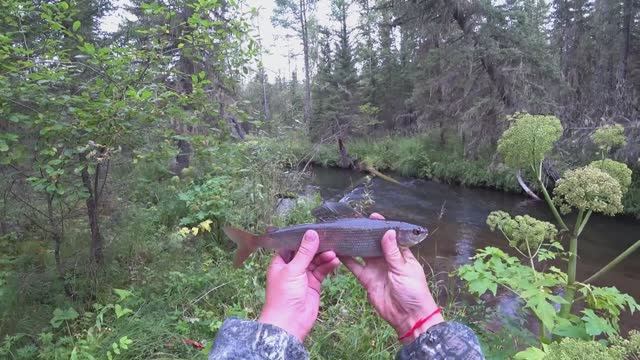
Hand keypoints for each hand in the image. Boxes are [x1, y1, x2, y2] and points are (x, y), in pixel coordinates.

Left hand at [258, 230, 339, 340]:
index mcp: (281, 262)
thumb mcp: (294, 270)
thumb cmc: (284, 295)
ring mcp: (303, 276)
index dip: (304, 239)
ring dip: (324, 257)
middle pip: (306, 253)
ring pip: (316, 262)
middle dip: (317, 248)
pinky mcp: (313, 285)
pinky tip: (335, 261)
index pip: (292, 245)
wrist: (289, 322)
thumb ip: (304, 252)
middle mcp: (292, 268)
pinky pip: (322, 271)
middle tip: (329, 241)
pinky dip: (328, 266)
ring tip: (334, 253)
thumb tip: (311, 233)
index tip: (317, 231)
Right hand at [340, 213, 442, 343]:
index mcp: (401, 255)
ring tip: (344, 233)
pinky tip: (338, 251)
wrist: (408, 316)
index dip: (383, 227)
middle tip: (353, 223)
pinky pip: (355, 267)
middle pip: (375, 244)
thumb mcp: (404, 269)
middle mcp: (387, 260)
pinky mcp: (367, 279)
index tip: (373, 217)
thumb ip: (393, 252)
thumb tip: (387, 232)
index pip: (391, 237)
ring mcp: (376, 269)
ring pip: (363, 254)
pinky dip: (347, 260)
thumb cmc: (413, 291)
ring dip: (355, 245)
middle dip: (366, 234)